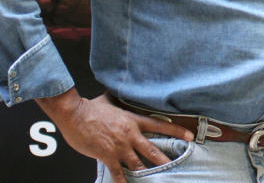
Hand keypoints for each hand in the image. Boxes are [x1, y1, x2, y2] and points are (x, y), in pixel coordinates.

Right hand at [36, 90, 193, 182]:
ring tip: (157, 179)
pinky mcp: (107, 156)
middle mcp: (130, 135)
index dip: (176, 130)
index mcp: (133, 120)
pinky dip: (123, 182)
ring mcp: (120, 147)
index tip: (189, 136)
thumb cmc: (89, 108)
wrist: (75, 115)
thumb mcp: (109, 101)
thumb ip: (118, 100)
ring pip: (139, 164)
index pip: (160, 125)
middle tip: (177, 166)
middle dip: (165, 160)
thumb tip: (119, 91)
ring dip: (148, 173)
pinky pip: (118, 173)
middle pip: (153, 150)